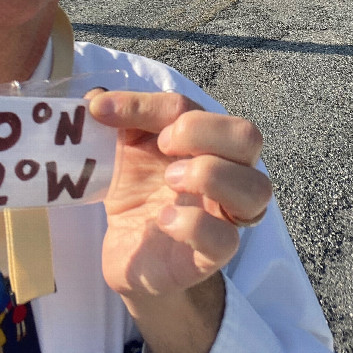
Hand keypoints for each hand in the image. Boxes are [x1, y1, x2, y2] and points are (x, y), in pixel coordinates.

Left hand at [87, 91, 271, 352]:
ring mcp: (224, 215)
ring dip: (211, 174)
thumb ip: (116, 121)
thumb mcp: (122, 151)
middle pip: (248, 137)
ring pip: (256, 189)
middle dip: (203, 131)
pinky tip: (163, 219)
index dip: (146, 104)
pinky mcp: (211, 255)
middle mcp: (225, 172)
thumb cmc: (136, 193)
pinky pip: (226, 240)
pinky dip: (194, 224)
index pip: (190, 107)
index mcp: (202, 140)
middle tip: (163, 145)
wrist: (129, 254)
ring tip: (170, 180)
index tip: (102, 112)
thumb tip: (96, 97)